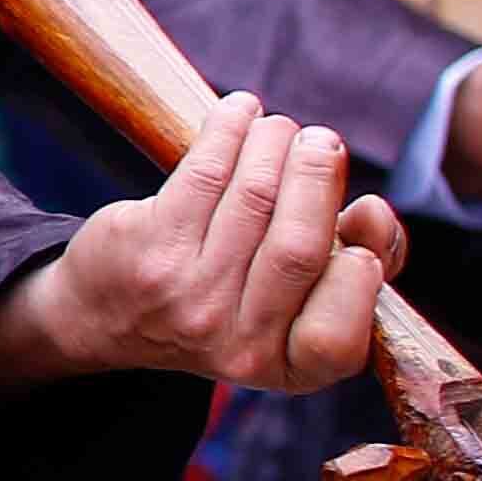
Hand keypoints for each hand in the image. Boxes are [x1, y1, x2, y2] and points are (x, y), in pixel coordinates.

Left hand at [0, 92, 406, 399]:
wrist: (109, 316)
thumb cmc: (233, 299)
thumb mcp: (299, 308)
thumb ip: (358, 268)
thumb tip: (372, 210)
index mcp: (286, 369)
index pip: (338, 336)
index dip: (364, 267)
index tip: (362, 213)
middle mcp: (234, 344)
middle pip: (298, 248)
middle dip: (319, 177)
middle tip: (322, 142)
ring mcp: (186, 298)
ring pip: (253, 198)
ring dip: (275, 145)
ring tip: (282, 130)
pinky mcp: (146, 248)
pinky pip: (204, 171)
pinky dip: (231, 130)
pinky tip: (242, 111)